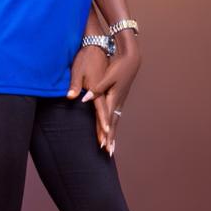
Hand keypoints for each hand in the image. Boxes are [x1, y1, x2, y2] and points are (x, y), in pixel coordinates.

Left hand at [89, 40, 141, 154]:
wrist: (129, 58)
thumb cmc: (114, 65)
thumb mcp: (101, 75)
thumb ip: (91, 88)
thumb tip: (81, 99)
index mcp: (111, 96)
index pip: (106, 118)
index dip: (104, 131)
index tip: (103, 143)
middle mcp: (117, 101)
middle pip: (113, 123)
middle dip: (110, 138)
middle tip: (109, 152)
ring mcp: (120, 100)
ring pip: (115, 120)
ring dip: (112, 133)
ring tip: (111, 147)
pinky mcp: (119, 97)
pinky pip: (115, 115)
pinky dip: (113, 125)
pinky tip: (112, 130)